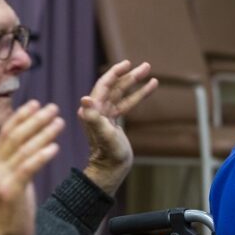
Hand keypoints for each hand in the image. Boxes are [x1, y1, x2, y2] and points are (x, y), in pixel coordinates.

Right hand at [0, 101, 64, 234]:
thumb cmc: (11, 209)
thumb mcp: (12, 179)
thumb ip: (16, 161)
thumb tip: (30, 141)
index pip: (7, 132)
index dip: (21, 116)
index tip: (36, 102)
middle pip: (16, 136)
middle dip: (36, 119)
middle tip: (54, 107)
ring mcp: (1, 179)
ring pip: (23, 149)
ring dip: (43, 133)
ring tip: (60, 122)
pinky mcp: (11, 192)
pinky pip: (27, 169)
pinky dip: (41, 156)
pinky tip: (55, 147)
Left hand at [79, 60, 157, 193]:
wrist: (110, 170)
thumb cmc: (108, 155)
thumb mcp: (103, 136)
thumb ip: (94, 118)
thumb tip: (84, 99)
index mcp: (92, 111)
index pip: (103, 86)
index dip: (115, 73)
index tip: (127, 64)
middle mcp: (97, 110)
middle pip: (114, 87)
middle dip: (130, 76)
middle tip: (145, 66)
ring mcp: (105, 115)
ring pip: (122, 93)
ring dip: (136, 83)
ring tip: (150, 73)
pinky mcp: (113, 121)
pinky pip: (126, 104)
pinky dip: (138, 95)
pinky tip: (150, 88)